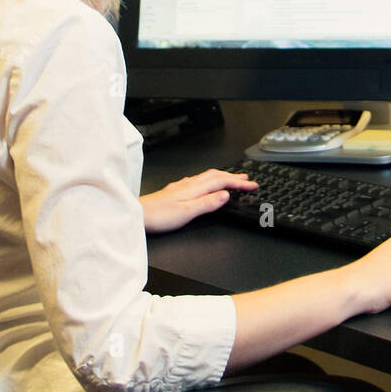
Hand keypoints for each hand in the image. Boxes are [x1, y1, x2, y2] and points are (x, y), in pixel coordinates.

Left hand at [140, 169, 257, 233]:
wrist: (138, 215)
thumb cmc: (158, 216)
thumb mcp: (187, 213)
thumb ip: (207, 203)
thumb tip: (225, 195)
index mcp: (194, 189)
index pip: (222, 182)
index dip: (238, 183)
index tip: (252, 185)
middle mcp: (188, 185)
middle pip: (215, 176)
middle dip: (233, 176)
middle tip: (247, 179)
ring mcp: (181, 187)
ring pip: (206, 177)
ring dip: (221, 176)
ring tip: (231, 178)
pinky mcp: (175, 191)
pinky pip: (197, 181)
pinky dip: (208, 180)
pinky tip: (204, 183)